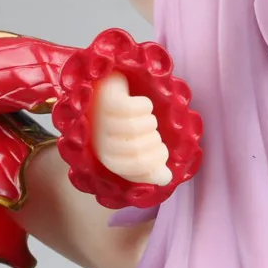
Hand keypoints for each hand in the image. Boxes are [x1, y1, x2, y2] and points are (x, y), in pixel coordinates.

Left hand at [92, 72, 172, 186]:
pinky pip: (136, 108)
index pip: (136, 167)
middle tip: (152, 131)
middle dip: (154, 140)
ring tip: (145, 118)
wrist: (105, 89)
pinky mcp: (108, 101)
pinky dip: (146, 106)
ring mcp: (102, 121)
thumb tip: (166, 178)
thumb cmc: (123, 121)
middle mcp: (101, 142)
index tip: (160, 149)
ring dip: (150, 122)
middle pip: (138, 149)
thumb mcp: (135, 145)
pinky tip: (141, 105)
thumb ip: (151, 165)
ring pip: (138, 128)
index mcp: (107, 157)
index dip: (156, 160)